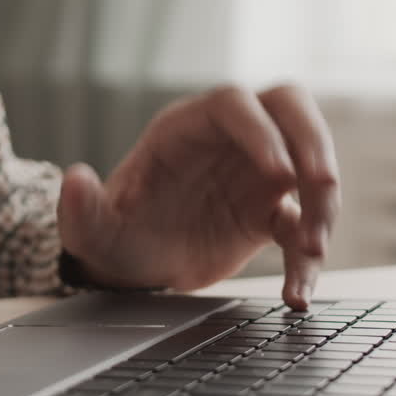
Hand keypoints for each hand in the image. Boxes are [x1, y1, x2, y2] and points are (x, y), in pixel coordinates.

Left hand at [57, 84, 339, 309]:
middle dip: (313, 142)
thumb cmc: (112, 235)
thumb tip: (73, 180)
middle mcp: (227, 139)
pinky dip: (308, 255)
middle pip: (289, 108)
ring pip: (309, 163)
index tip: (278, 172)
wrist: (132, 267)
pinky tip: (297, 291)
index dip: (260, 130)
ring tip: (310, 250)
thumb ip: (80, 208)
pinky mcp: (269, 210)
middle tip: (322, 185)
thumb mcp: (91, 229)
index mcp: (183, 128)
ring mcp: (254, 171)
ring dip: (321, 205)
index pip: (233, 104)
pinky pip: (304, 220)